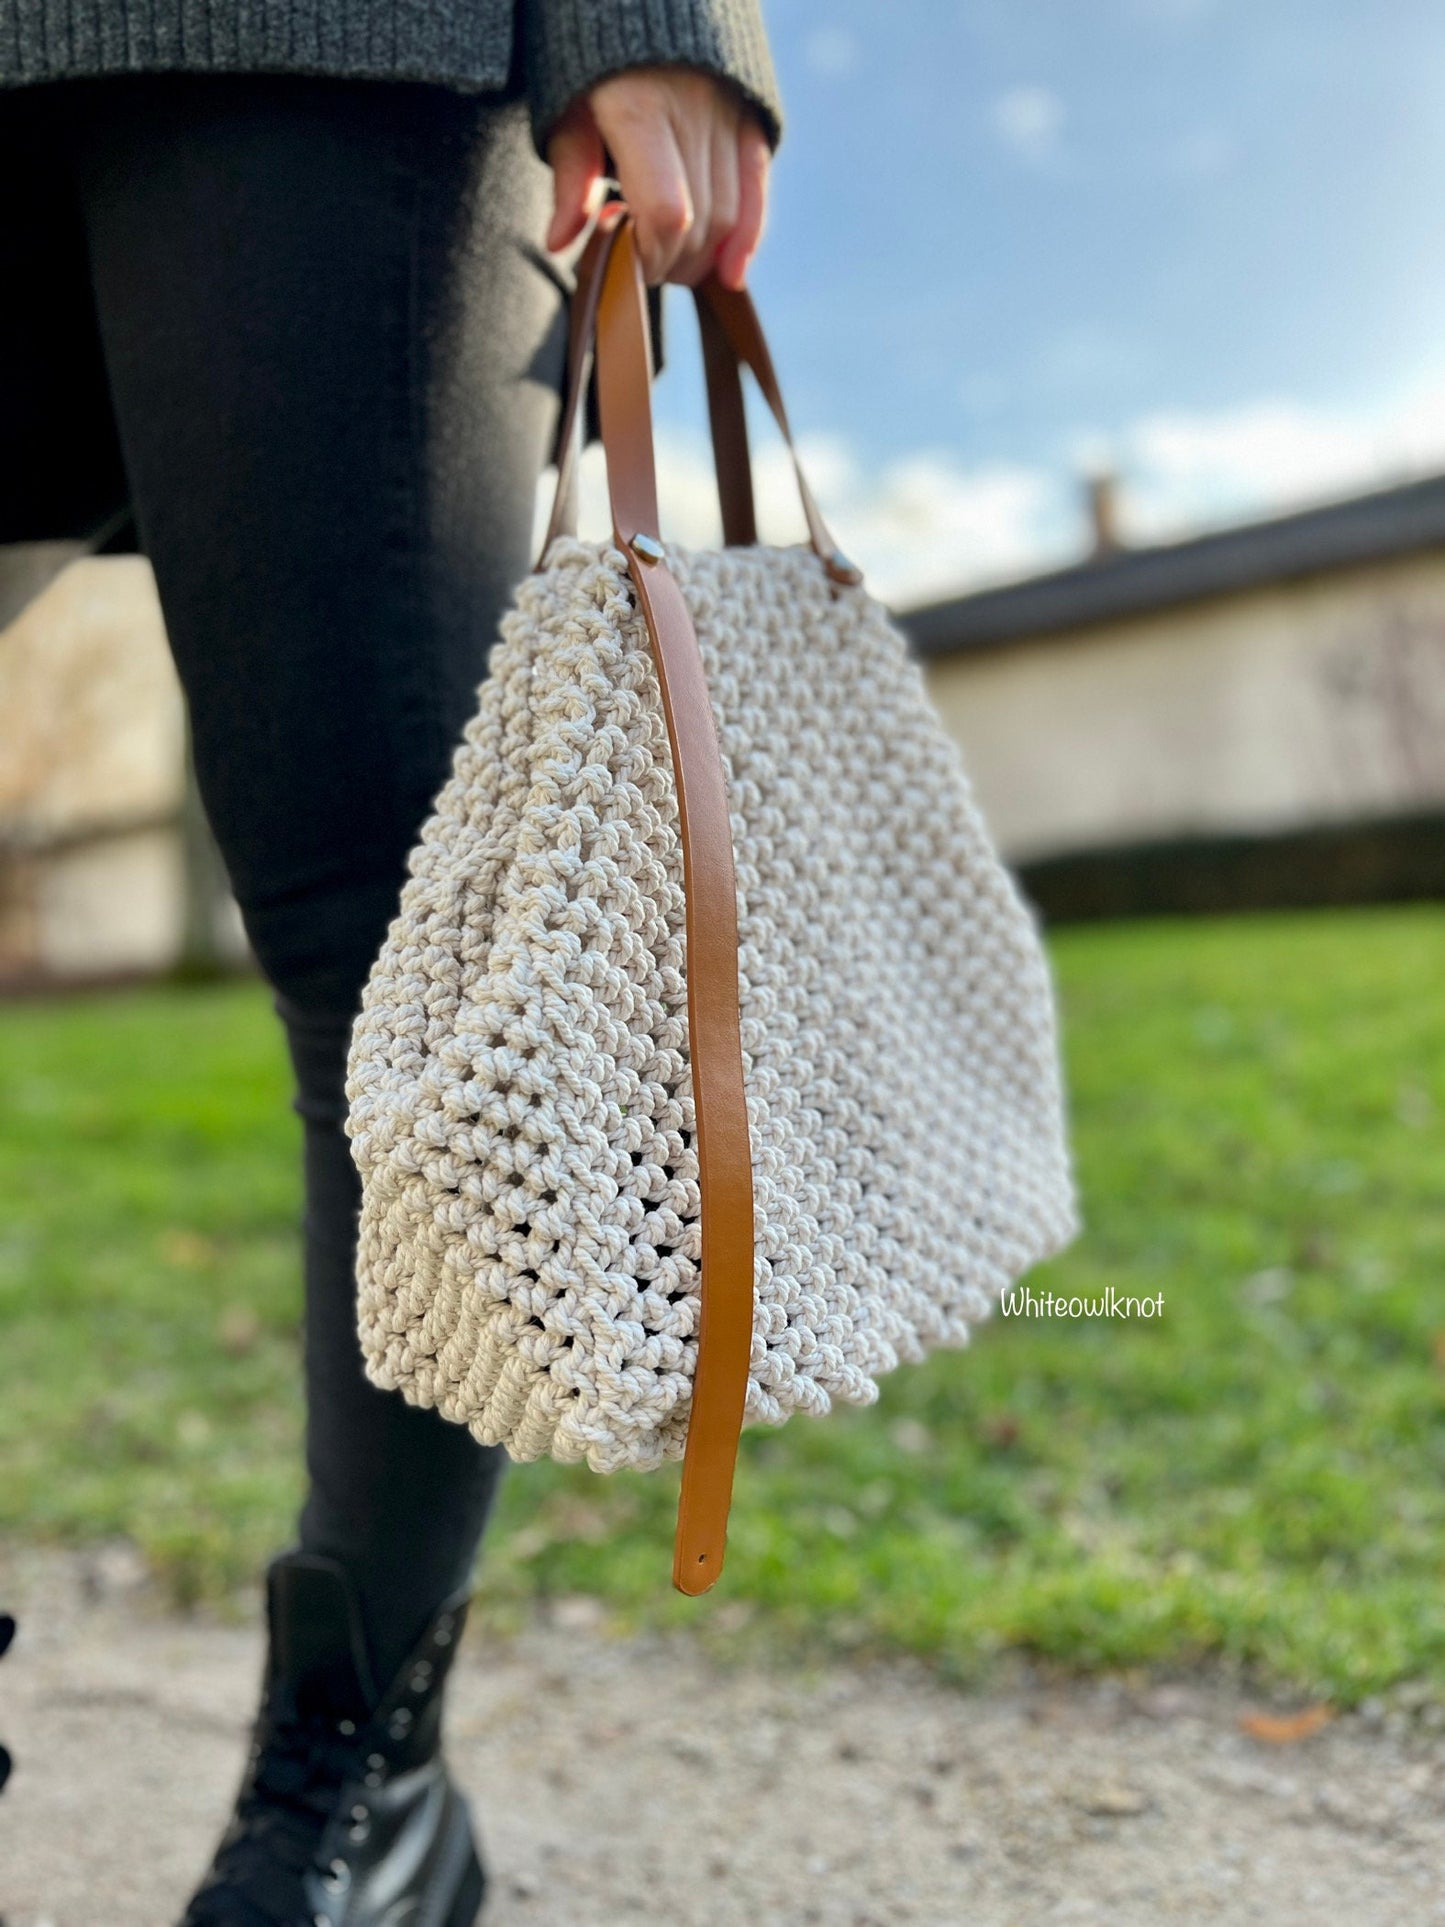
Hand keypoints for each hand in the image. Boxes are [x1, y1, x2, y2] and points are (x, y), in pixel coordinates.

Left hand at [545, 68, 770, 288]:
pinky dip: (747, 236)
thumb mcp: (566, 113)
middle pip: (700, 222)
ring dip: (702, 257)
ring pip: (729, 215)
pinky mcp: (749, 118)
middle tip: (643, 267)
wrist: (640, 5)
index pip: (666, 215)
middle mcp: (692, 111)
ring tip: (670, 261)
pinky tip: (730, 271)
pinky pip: (756, 189)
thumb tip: (559, 243)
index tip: (627, 262)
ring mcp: (726, 114)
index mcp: (640, 110)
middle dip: (671, 263)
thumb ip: (569, 179)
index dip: (651, 255)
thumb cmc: (592, 64)